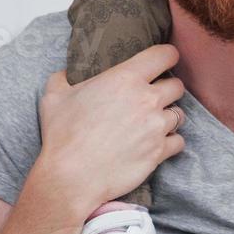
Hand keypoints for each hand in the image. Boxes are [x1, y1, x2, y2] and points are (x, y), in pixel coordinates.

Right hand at [35, 45, 185, 212]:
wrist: (70, 178)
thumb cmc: (62, 135)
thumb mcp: (54, 97)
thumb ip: (63, 78)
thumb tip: (66, 73)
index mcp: (126, 78)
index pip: (164, 55)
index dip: (167, 56)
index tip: (164, 61)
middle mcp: (147, 99)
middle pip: (177, 86)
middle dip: (168, 90)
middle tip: (154, 97)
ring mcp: (156, 126)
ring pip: (179, 114)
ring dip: (168, 117)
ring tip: (153, 123)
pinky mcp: (159, 152)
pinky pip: (178, 141)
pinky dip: (170, 142)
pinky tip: (156, 144)